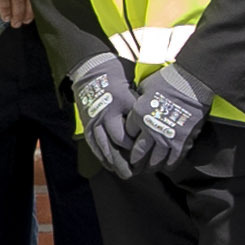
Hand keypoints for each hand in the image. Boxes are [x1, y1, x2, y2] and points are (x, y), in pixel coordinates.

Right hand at [72, 55, 157, 179]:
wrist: (91, 70)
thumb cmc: (117, 76)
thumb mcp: (133, 87)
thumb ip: (141, 106)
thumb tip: (156, 122)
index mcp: (121, 101)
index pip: (134, 127)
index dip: (141, 142)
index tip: (151, 151)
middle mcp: (107, 113)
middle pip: (118, 142)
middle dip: (129, 158)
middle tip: (139, 170)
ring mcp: (95, 121)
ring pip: (105, 148)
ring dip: (116, 162)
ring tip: (126, 173)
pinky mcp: (87, 125)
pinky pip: (94, 145)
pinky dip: (103, 157)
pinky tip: (111, 166)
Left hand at [132, 66, 209, 169]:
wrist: (192, 81)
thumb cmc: (168, 80)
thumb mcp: (146, 86)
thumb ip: (139, 99)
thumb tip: (137, 103)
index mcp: (138, 114)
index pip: (127, 134)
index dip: (127, 140)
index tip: (127, 145)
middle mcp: (149, 129)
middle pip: (138, 153)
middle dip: (135, 161)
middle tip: (134, 166)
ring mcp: (166, 138)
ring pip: (154, 161)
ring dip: (150, 167)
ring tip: (148, 169)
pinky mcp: (182, 142)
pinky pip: (173, 160)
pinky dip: (168, 165)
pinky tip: (166, 166)